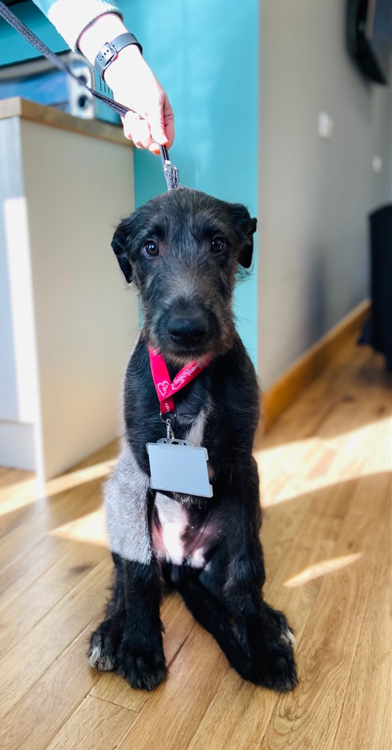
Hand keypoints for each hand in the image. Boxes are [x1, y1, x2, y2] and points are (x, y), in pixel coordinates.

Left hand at [78, 14, 173, 154]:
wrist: (125, 75)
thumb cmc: (145, 84)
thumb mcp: (155, 104)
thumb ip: (158, 125)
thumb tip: (163, 143)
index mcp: (166, 120)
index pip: (167, 140)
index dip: (162, 146)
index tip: (155, 146)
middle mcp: (155, 126)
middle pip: (152, 145)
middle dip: (146, 136)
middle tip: (142, 124)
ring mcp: (143, 126)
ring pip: (140, 142)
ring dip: (136, 130)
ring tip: (135, 115)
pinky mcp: (131, 125)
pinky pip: (130, 135)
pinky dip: (129, 127)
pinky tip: (130, 113)